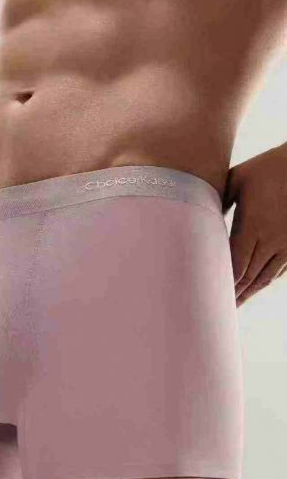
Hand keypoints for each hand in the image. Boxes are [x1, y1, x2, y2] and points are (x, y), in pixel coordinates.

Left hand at [222, 145, 286, 306]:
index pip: (236, 266)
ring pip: (265, 278)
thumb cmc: (270, 167)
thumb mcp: (240, 178)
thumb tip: (200, 216)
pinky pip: (279, 270)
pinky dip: (264, 282)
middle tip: (215, 312)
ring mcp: (286, 244)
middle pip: (248, 278)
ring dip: (248, 294)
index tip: (209, 296)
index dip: (223, 285)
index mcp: (254, 226)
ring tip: (233, 306)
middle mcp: (271, 240)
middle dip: (232, 296)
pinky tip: (254, 287)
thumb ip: (218, 199)